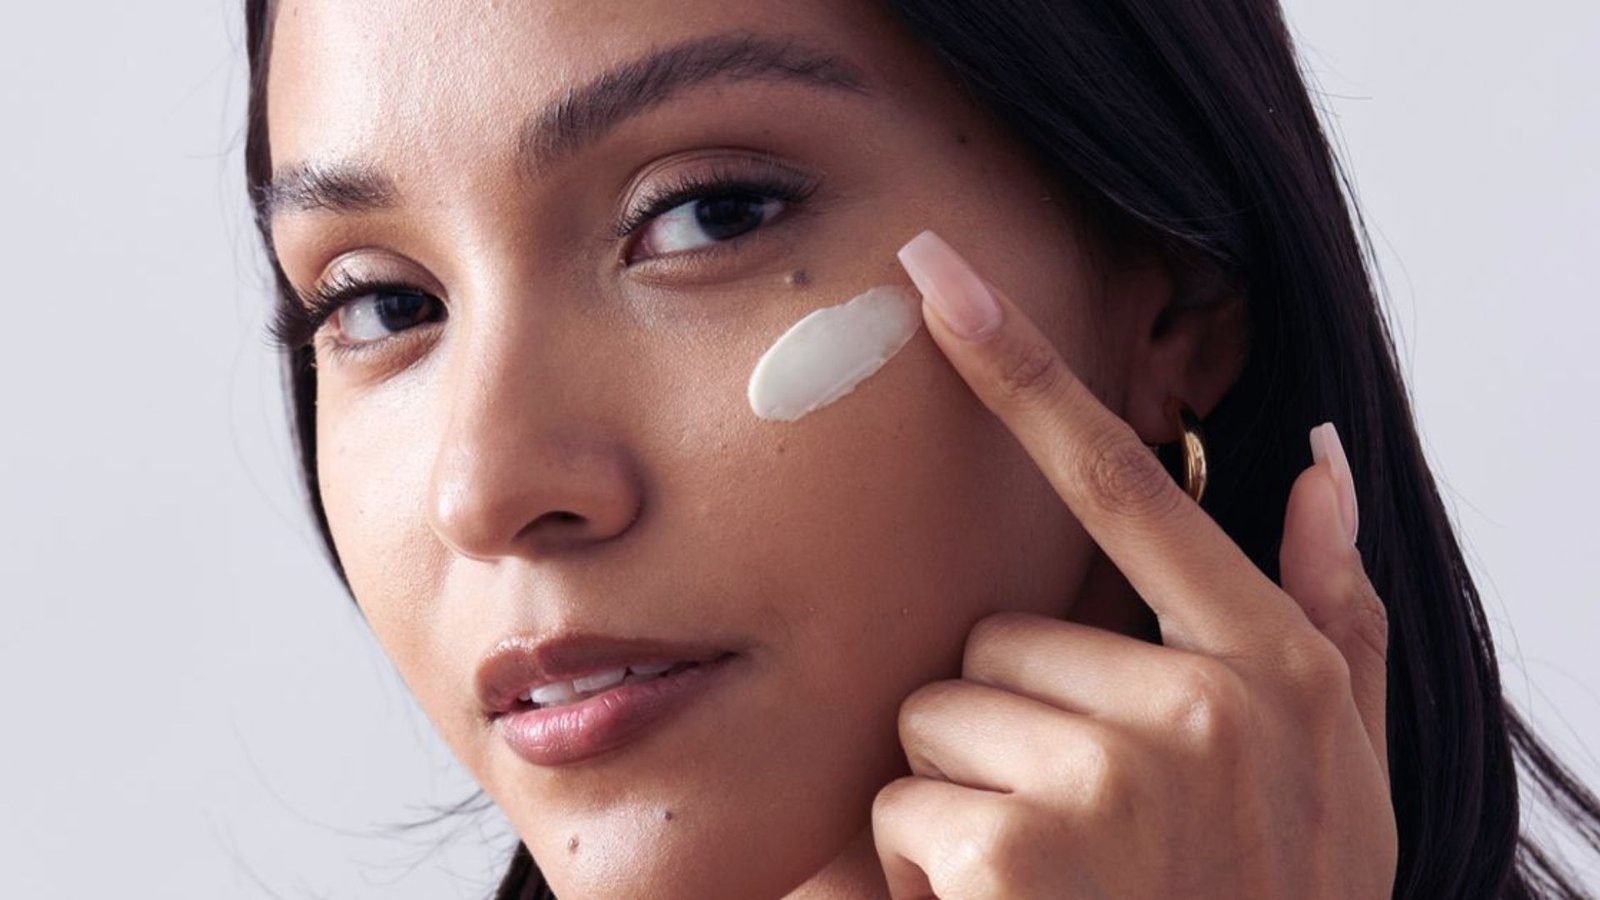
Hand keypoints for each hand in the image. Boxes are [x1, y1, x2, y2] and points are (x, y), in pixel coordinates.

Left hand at [871, 231, 1396, 898]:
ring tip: (1045, 874)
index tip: (937, 278)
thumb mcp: (1340, 772)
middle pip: (998, 633)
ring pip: (940, 711)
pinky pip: (904, 799)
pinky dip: (924, 865)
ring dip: (965, 793)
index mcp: (1268, 666)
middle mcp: (1201, 704)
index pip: (1125, 480)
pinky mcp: (1017, 846)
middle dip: (1006, 723)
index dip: (1022, 368)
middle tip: (1076, 822)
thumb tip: (1316, 462)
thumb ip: (1333, 615)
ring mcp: (1111, 775)